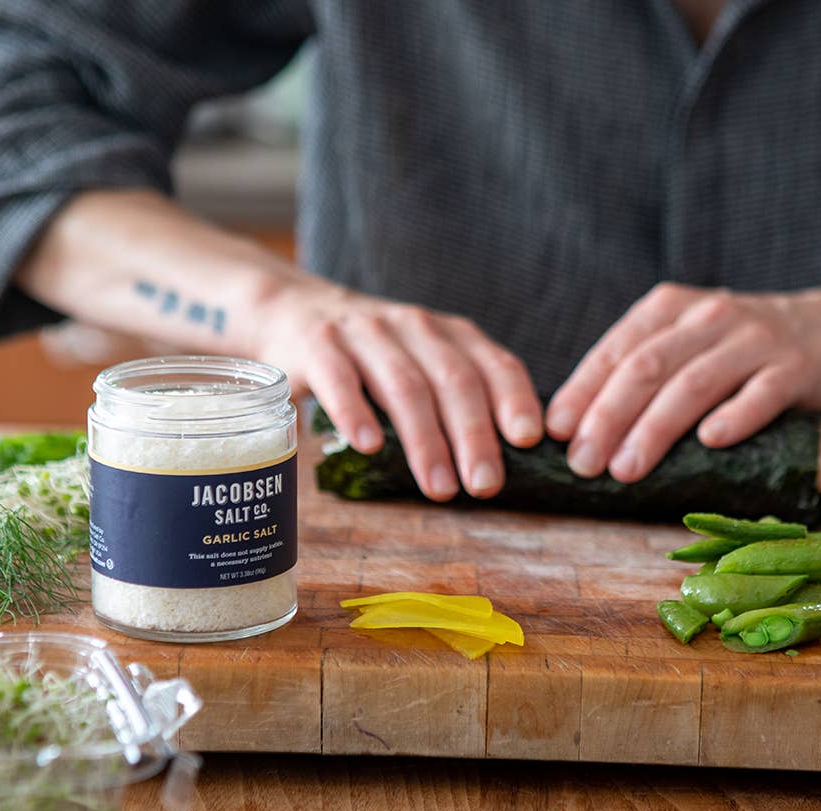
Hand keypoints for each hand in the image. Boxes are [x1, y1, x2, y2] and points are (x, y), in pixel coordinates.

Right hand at [248, 276, 542, 500]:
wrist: (291, 312)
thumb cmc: (371, 357)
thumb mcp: (420, 363)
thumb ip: (454, 398)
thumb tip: (498, 464)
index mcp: (448, 334)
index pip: (494, 364)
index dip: (515, 400)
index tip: (528, 441)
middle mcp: (414, 327)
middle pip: (454, 381)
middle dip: (474, 436)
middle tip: (485, 485)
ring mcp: (365, 333)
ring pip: (405, 386)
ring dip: (425, 441)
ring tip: (439, 487)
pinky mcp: (318, 345)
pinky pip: (340, 379)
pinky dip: (356, 413)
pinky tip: (369, 447)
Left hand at [545, 283, 820, 481]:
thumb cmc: (738, 350)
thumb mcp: (685, 341)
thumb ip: (639, 370)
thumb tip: (573, 425)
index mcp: (670, 308)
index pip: (616, 350)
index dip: (582, 391)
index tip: (555, 433)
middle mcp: (709, 316)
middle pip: (648, 367)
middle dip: (609, 418)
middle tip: (584, 464)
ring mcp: (755, 340)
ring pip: (695, 383)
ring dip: (656, 429)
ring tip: (626, 469)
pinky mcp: (796, 369)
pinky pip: (762, 393)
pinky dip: (735, 417)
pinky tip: (710, 443)